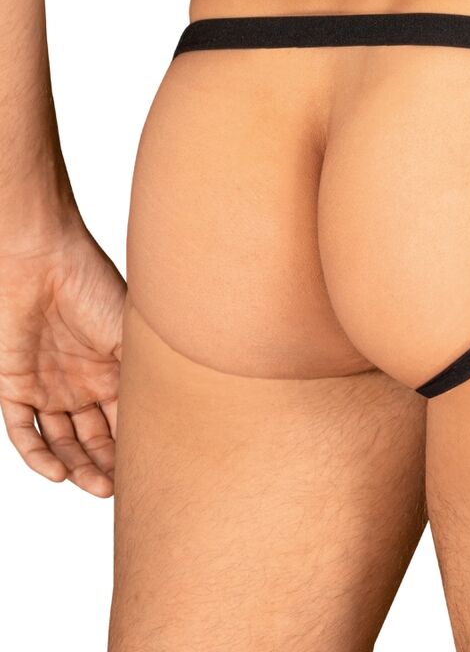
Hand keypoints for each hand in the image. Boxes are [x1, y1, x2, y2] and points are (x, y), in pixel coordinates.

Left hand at [0, 221, 125, 496]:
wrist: (39, 259)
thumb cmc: (92, 287)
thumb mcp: (129, 338)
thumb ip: (143, 377)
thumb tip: (175, 418)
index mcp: (114, 370)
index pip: (126, 420)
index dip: (137, 447)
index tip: (152, 470)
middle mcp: (83, 383)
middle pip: (96, 437)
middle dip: (109, 465)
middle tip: (122, 488)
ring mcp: (48, 386)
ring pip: (62, 442)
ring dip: (77, 467)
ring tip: (95, 486)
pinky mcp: (13, 384)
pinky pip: (22, 430)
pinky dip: (37, 456)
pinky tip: (57, 473)